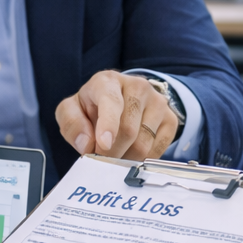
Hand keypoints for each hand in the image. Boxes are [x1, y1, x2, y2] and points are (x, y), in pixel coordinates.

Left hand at [56, 71, 179, 160]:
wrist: (122, 101)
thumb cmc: (92, 106)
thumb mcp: (72, 110)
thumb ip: (72, 124)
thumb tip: (86, 144)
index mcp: (108, 81)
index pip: (111, 102)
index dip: (108, 124)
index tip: (103, 145)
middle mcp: (138, 87)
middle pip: (128, 130)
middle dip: (112, 153)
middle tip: (101, 161)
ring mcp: (158, 102)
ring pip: (143, 143)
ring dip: (125, 159)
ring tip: (115, 155)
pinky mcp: (171, 119)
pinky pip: (157, 150)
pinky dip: (141, 160)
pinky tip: (131, 153)